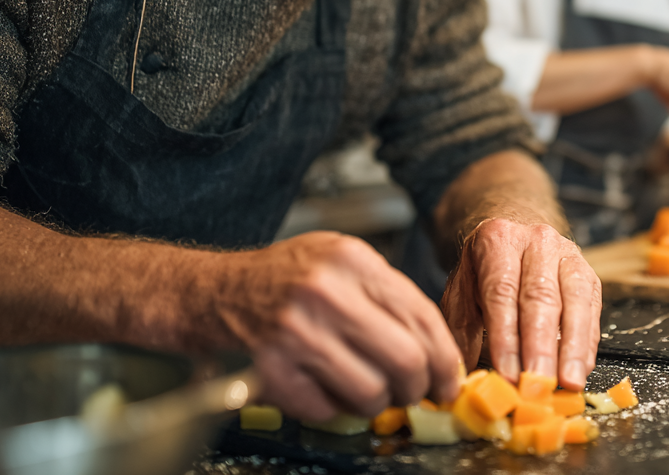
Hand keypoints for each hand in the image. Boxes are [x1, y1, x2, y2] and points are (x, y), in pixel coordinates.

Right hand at [217, 232, 461, 421]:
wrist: (219, 292)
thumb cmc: (288, 278)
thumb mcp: (342, 259)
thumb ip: (388, 293)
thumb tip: (437, 346)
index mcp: (352, 261)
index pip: (422, 317)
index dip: (445, 357)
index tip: (449, 378)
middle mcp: (327, 294)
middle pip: (406, 360)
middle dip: (420, 386)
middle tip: (417, 392)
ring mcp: (298, 335)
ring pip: (372, 392)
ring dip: (379, 402)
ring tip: (371, 390)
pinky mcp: (275, 372)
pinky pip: (329, 410)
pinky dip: (336, 408)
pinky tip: (329, 388)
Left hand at [439, 218, 600, 389]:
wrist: (517, 234)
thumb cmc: (486, 271)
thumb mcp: (462, 291)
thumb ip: (460, 331)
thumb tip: (462, 376)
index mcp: (497, 241)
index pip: (501, 292)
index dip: (506, 337)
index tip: (508, 374)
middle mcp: (537, 242)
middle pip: (540, 297)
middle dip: (540, 347)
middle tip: (538, 383)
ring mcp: (568, 255)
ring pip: (575, 302)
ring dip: (572, 347)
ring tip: (567, 382)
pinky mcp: (589, 274)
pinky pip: (592, 310)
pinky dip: (587, 343)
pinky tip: (580, 369)